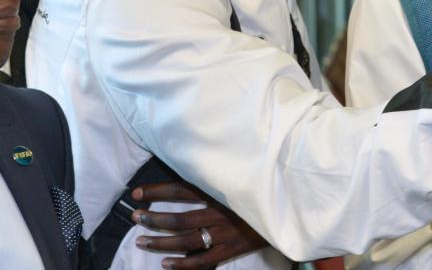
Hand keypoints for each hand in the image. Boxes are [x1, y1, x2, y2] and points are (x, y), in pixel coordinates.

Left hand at [131, 181, 267, 269]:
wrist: (287, 210)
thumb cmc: (260, 192)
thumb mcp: (238, 179)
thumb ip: (216, 179)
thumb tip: (185, 178)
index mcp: (221, 191)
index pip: (182, 189)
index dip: (157, 191)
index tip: (137, 193)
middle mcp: (221, 212)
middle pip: (179, 217)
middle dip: (154, 218)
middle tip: (136, 216)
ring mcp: (225, 233)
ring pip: (186, 240)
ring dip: (161, 241)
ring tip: (141, 240)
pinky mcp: (231, 249)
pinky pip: (202, 261)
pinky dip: (182, 264)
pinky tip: (165, 263)